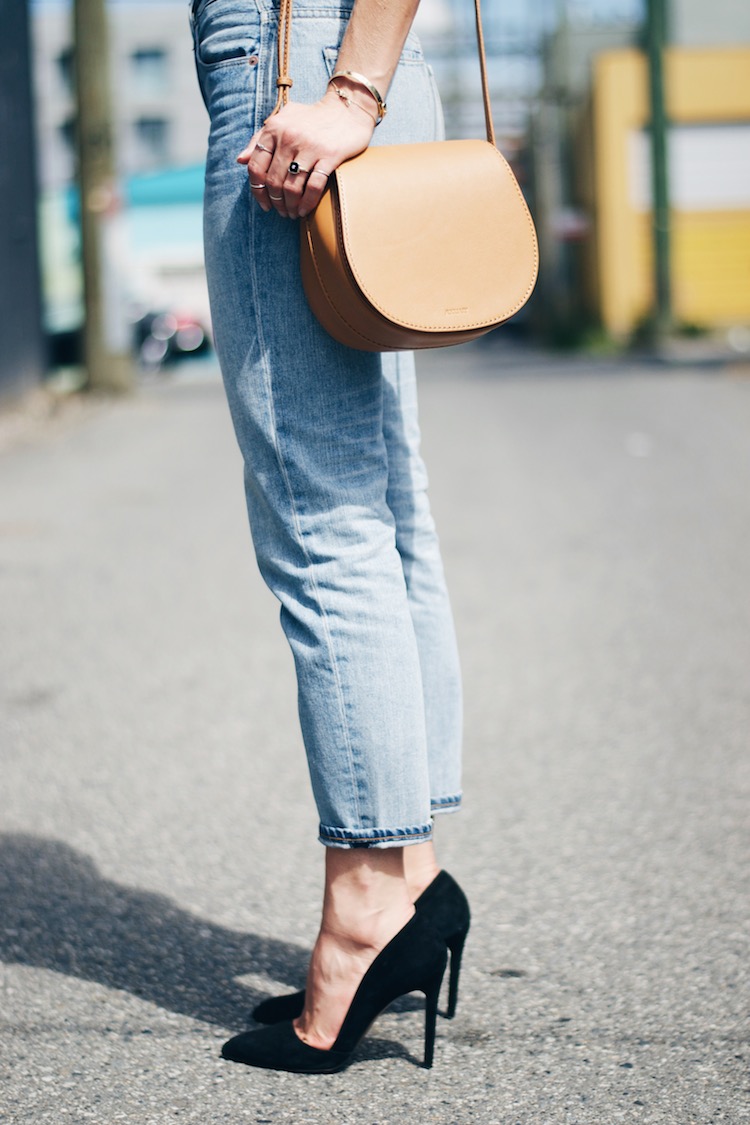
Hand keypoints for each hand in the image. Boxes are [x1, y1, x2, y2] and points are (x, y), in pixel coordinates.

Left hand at [236, 89, 374, 219]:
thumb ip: (259, 139)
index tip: (264, 204)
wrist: (347, 108)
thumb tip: (240, 160)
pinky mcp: (329, 156)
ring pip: (291, 187)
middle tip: (281, 212)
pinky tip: (305, 210)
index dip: (257, 190)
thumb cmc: (311, 118)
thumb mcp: (282, 120)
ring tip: (292, 213)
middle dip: (275, 202)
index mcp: (273, 130)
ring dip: (290, 206)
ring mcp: (309, 147)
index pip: (256, 167)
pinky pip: (313, 187)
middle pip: (273, 182)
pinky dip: (307, 203)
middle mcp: (288, 138)